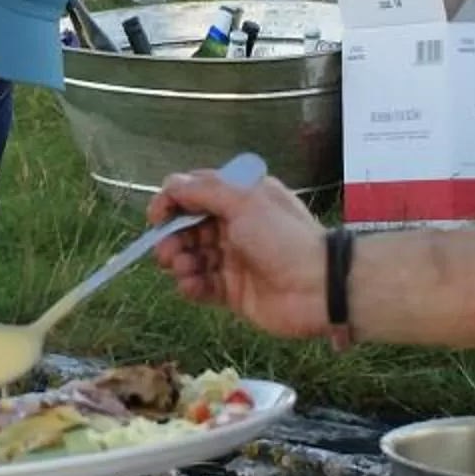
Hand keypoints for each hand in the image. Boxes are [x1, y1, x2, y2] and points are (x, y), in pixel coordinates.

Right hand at [149, 167, 330, 338]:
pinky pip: (202, 286)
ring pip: (192, 257)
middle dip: (172, 238)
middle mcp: (236, 227)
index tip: (156, 217)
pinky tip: (191, 286)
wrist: (318, 287)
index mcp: (241, 199)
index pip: (195, 193)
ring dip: (180, 262)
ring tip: (184, 268)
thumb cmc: (283, 238)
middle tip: (166, 252)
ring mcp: (234, 260)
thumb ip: (204, 191)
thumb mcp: (244, 201)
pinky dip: (191, 285)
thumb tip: (171, 184)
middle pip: (188, 228)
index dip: (171, 203)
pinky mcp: (233, 292)